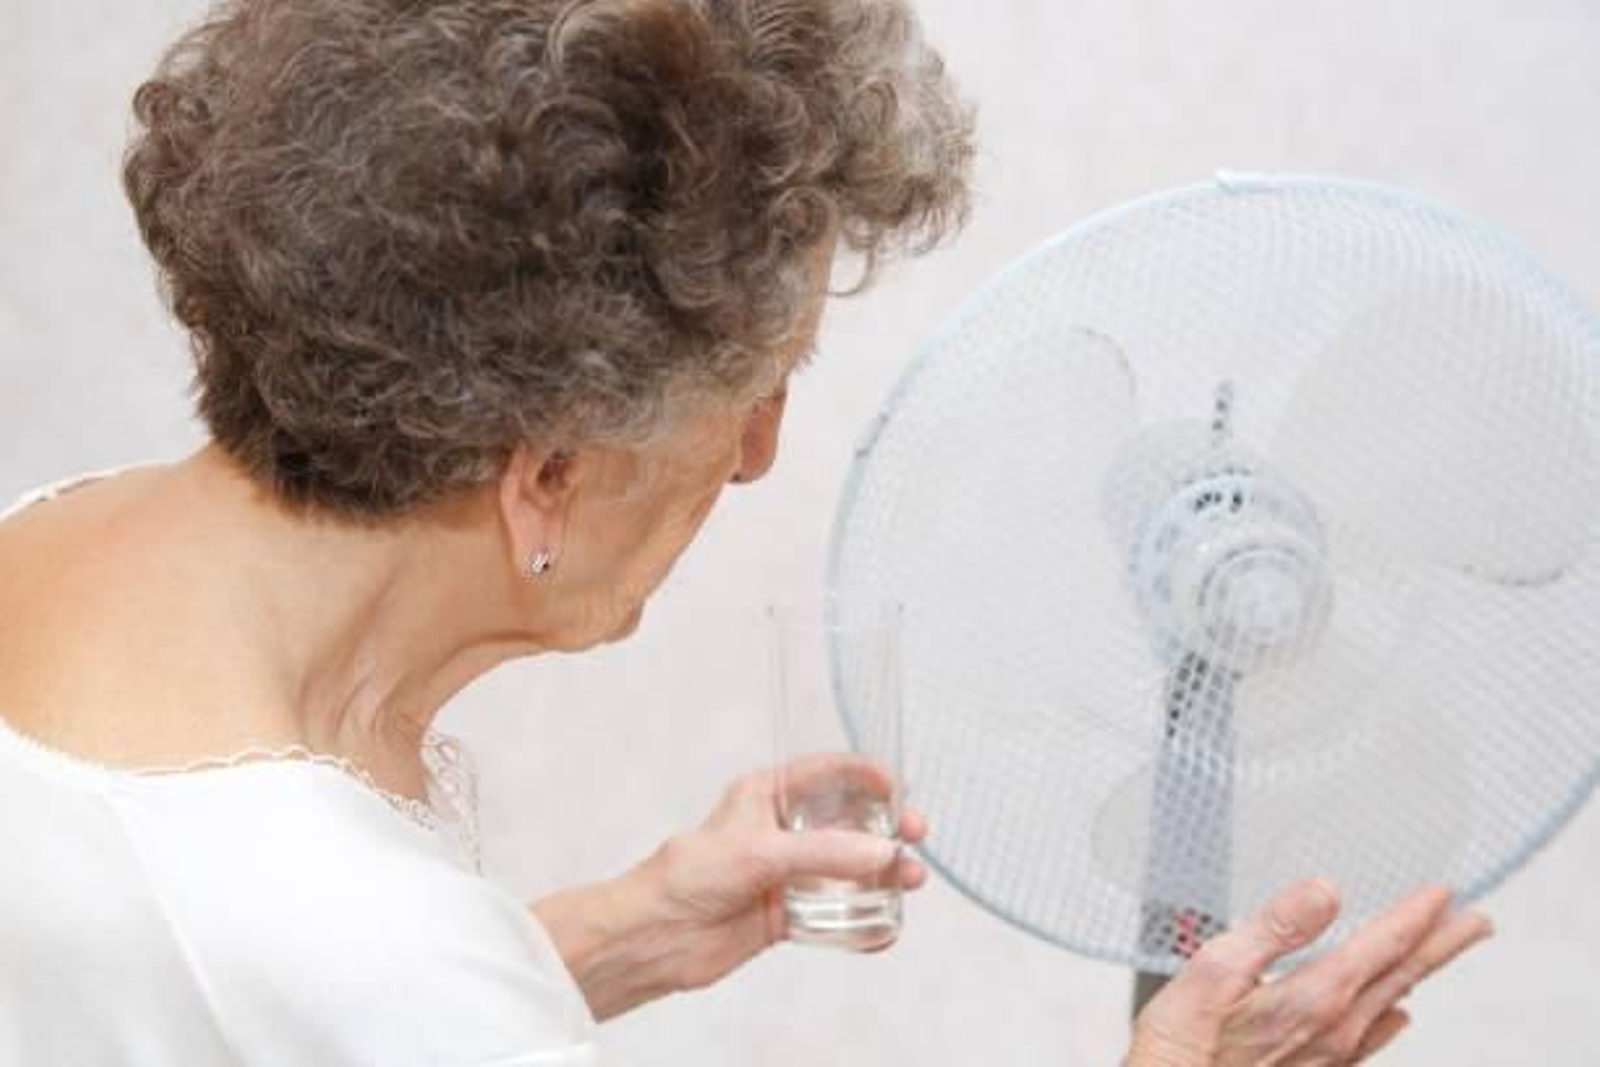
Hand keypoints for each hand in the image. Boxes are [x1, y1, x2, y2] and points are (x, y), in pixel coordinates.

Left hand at [533, 758, 927, 1020]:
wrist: (656, 935)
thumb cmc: (689, 876)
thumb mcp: (761, 852)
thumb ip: (825, 853)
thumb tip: (883, 854)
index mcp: (768, 795)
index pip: (826, 773)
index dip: (865, 775)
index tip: (897, 787)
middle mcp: (781, 830)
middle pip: (847, 821)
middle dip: (885, 828)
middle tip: (914, 836)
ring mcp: (786, 873)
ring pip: (848, 868)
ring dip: (882, 874)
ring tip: (910, 882)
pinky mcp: (786, 914)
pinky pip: (835, 915)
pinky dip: (862, 923)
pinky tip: (883, 929)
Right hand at [1127, 880, 1493, 1065]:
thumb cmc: (1182, 1045)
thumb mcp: (1215, 969)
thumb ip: (1275, 927)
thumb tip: (1325, 891)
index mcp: (1314, 996)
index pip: (1382, 945)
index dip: (1416, 915)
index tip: (1443, 892)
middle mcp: (1334, 1030)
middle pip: (1401, 975)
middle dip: (1440, 943)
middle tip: (1474, 921)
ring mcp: (1330, 1056)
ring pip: (1391, 1003)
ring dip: (1420, 972)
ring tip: (1441, 951)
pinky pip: (1371, 1040)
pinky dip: (1391, 1015)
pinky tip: (1397, 1014)